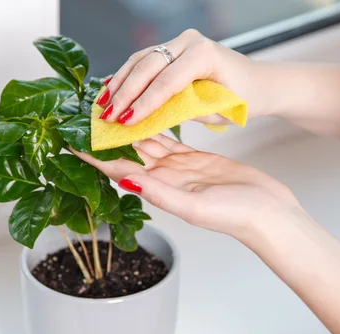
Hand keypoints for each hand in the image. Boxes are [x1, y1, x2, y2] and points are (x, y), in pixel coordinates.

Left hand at [75, 135, 301, 241]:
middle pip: (127, 155)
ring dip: (127, 129)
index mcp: (159, 191)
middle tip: (85, 118)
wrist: (268, 213)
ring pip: (146, 143)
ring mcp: (179, 168)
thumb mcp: (195, 206)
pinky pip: (169, 138)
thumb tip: (125, 179)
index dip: (94, 159)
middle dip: (106, 139)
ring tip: (107, 112)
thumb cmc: (236, 215)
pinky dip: (155, 125)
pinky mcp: (195, 159)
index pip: (118, 171)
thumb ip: (161, 193)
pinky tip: (143, 113)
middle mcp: (164, 179)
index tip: (71, 144)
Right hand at [95, 29, 268, 125]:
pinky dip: (126, 76)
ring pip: (140, 60)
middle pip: (148, 67)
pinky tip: (110, 90)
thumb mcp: (216, 110)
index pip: (167, 81)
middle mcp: (190, 42)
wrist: (257, 82)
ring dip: (119, 83)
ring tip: (102, 105)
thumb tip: (148, 120)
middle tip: (106, 116)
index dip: (144, 103)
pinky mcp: (172, 48)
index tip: (125, 122)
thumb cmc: (242, 99)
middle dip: (125, 93)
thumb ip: (183, 110)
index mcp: (205, 55)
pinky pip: (144, 60)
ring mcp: (180, 42)